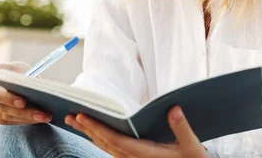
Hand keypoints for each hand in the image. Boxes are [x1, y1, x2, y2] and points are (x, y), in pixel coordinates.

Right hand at [0, 61, 51, 124]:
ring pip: (4, 117)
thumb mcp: (21, 68)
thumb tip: (39, 91)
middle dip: (24, 112)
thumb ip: (26, 79)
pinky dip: (21, 121)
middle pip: (0, 108)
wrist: (6, 77)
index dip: (6, 98)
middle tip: (42, 114)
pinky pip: (5, 122)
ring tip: (45, 117)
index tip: (23, 102)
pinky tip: (35, 120)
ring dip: (26, 118)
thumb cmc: (14, 71)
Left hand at [65, 106, 207, 156]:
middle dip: (87, 129)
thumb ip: (182, 128)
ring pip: (106, 147)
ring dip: (90, 134)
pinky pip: (113, 150)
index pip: (115, 140)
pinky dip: (101, 139)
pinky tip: (95, 132)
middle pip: (105, 143)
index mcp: (146, 154)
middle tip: (69, 115)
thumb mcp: (192, 147)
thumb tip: (173, 109)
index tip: (82, 116)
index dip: (97, 128)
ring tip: (75, 121)